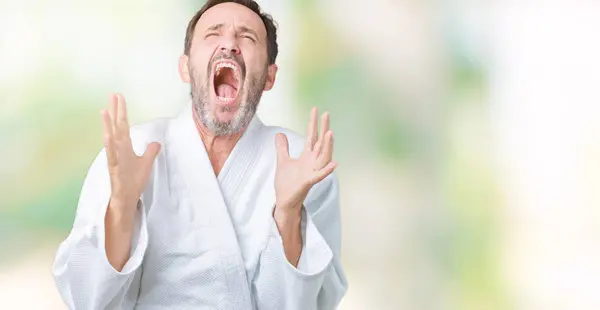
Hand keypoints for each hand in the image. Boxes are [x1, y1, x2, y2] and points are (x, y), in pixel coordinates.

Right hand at [101, 94, 160, 213]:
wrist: (127, 198)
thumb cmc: (133, 181)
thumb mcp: (146, 163)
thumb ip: (151, 151)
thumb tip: (156, 141)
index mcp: (125, 147)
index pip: (123, 126)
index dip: (122, 111)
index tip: (119, 97)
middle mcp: (118, 150)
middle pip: (117, 127)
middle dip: (115, 111)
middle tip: (113, 95)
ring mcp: (115, 158)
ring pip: (110, 138)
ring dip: (108, 125)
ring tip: (105, 110)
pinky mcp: (114, 168)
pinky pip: (111, 155)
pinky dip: (109, 145)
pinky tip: (107, 135)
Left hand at [274, 107, 336, 216]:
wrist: (284, 201)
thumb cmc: (286, 183)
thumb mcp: (282, 161)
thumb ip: (283, 147)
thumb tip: (280, 133)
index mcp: (307, 156)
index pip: (312, 136)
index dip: (313, 123)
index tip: (315, 109)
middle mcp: (312, 162)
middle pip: (321, 142)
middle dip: (324, 128)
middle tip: (327, 114)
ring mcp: (312, 172)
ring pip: (324, 157)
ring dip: (328, 146)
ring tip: (331, 133)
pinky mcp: (309, 182)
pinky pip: (320, 175)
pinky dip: (327, 170)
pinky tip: (335, 163)